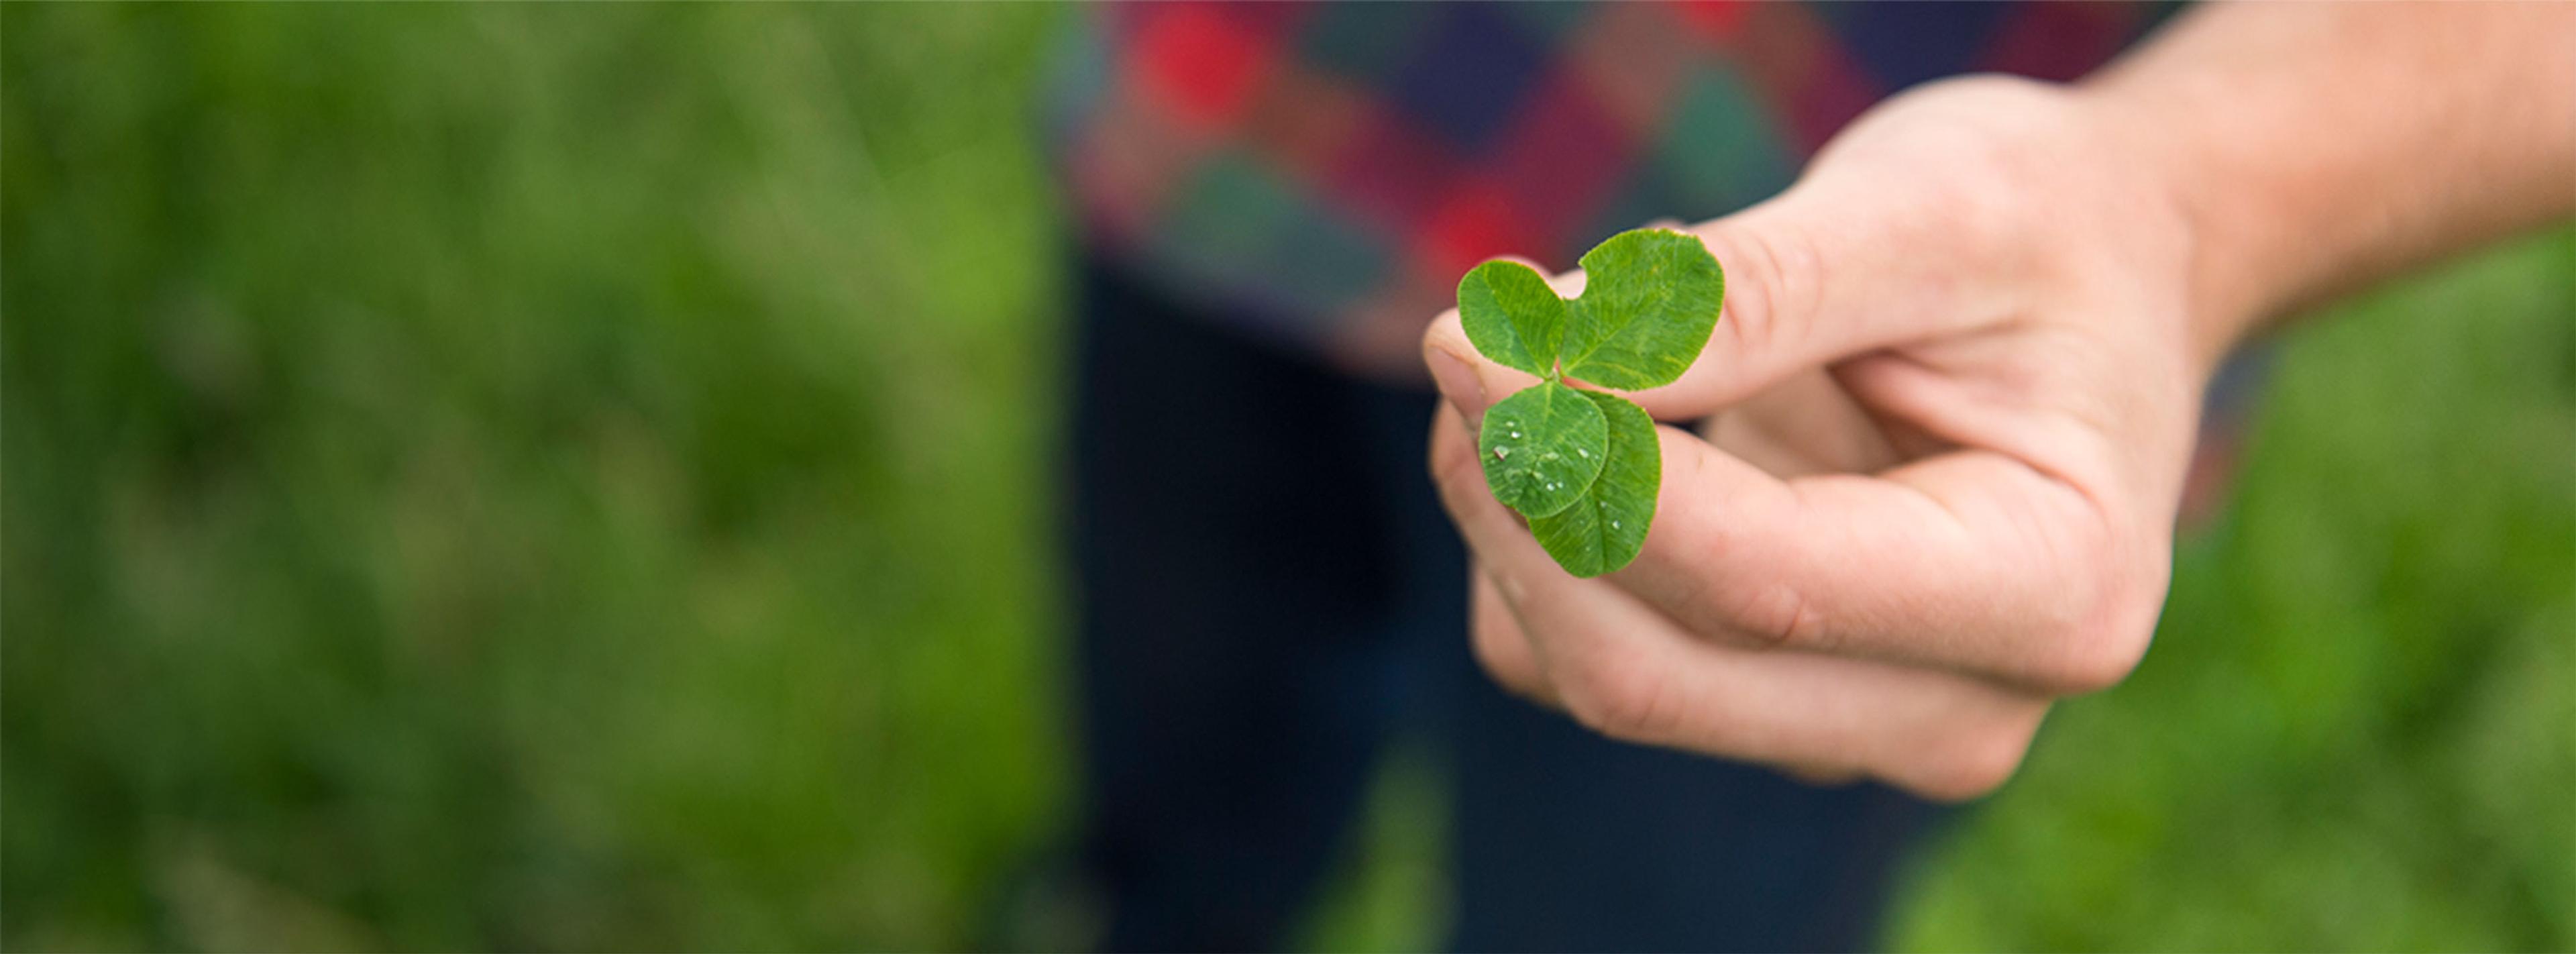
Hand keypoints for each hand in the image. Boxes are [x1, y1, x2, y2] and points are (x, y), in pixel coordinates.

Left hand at [1421, 76, 2221, 799]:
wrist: (2102, 276)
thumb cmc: (2041, 230)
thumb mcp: (1925, 211)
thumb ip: (1743, 298)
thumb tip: (1533, 371)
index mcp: (2053, 593)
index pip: (1757, 584)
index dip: (1586, 468)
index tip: (1469, 341)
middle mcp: (1959, 709)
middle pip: (1648, 670)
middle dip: (1523, 504)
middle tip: (1470, 335)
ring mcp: (1856, 728)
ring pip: (1590, 671)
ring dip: (1511, 513)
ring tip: (1551, 341)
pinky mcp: (1764, 702)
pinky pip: (1573, 654)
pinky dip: (1535, 533)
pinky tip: (1595, 411)